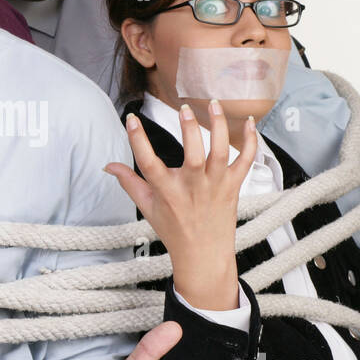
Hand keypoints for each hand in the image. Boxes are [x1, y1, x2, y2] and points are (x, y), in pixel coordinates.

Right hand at [104, 100, 255, 309]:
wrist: (204, 255)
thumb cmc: (174, 231)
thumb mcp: (147, 207)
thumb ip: (128, 182)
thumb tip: (108, 166)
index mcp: (167, 191)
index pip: (148, 163)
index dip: (137, 140)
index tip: (130, 119)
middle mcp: (192, 187)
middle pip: (194, 154)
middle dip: (189, 128)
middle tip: (183, 108)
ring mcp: (215, 186)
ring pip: (220, 152)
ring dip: (219, 126)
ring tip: (213, 103)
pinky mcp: (233, 186)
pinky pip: (246, 161)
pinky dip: (251, 141)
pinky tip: (248, 121)